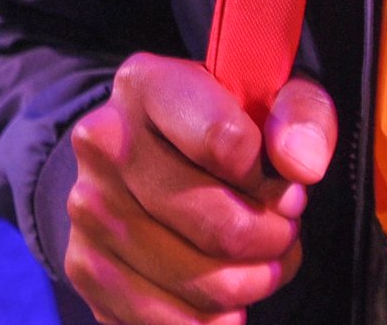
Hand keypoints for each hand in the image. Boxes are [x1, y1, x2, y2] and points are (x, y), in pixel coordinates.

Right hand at [63, 53, 333, 324]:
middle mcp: (103, 143)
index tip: (285, 183)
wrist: (146, 155)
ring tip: (262, 260)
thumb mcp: (272, 97)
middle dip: (273, 238)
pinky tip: (229, 300)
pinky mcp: (85, 268)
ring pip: (202, 282)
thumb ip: (302, 114)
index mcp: (146, 85)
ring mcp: (89, 210)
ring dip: (253, 282)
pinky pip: (169, 324)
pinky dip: (215, 322)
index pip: (228, 144)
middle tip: (283, 228)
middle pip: (220, 225)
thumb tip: (301, 164)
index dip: (276, 180)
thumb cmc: (222, 123)